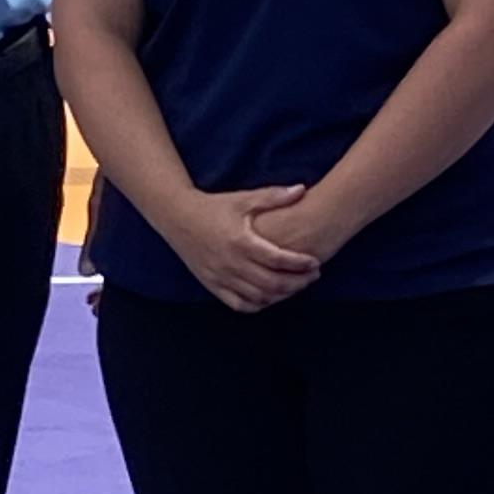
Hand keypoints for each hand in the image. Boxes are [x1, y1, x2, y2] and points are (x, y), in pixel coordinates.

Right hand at [170, 185, 323, 314]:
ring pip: (259, 297)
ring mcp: (221, 277)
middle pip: (272, 283)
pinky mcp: (212, 285)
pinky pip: (239, 304)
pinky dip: (258, 304)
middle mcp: (231, 263)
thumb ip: (273, 197)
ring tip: (296, 286)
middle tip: (313, 276)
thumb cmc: (213, 207)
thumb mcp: (242, 199)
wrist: (177, 217)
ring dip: (282, 295)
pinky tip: (270, 297)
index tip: (316, 262)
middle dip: (298, 282)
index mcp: (241, 242)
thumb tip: (302, 189)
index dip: (300, 264)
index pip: (278, 259)